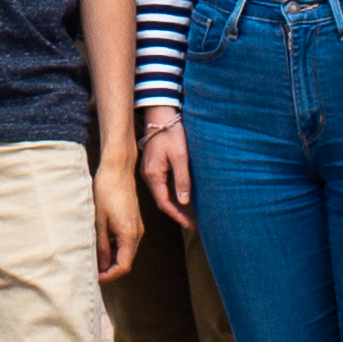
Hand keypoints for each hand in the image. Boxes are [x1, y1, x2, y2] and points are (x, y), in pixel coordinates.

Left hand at [90, 153, 144, 282]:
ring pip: (125, 251)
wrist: (117, 170)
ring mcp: (136, 227)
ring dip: (112, 258)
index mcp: (129, 235)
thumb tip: (101, 265)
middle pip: (126, 261)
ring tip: (94, 258)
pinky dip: (114, 247)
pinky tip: (100, 243)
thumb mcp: (99, 221)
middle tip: (92, 271)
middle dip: (110, 269)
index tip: (96, 278)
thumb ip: (100, 245)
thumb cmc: (106, 192)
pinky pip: (125, 241)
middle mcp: (137, 233)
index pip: (123, 266)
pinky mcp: (133, 221)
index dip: (110, 275)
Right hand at [137, 110, 191, 224]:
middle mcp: (149, 176)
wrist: (161, 116)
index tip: (190, 226)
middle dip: (178, 214)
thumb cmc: (171, 133)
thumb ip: (182, 179)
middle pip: (162, 201)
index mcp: (153, 175)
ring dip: (176, 205)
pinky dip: (173, 195)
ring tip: (191, 215)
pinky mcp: (154, 167)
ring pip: (163, 194)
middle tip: (193, 224)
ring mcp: (150, 172)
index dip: (177, 216)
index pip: (164, 203)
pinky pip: (163, 186)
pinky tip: (182, 198)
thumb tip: (184, 202)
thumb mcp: (180, 156)